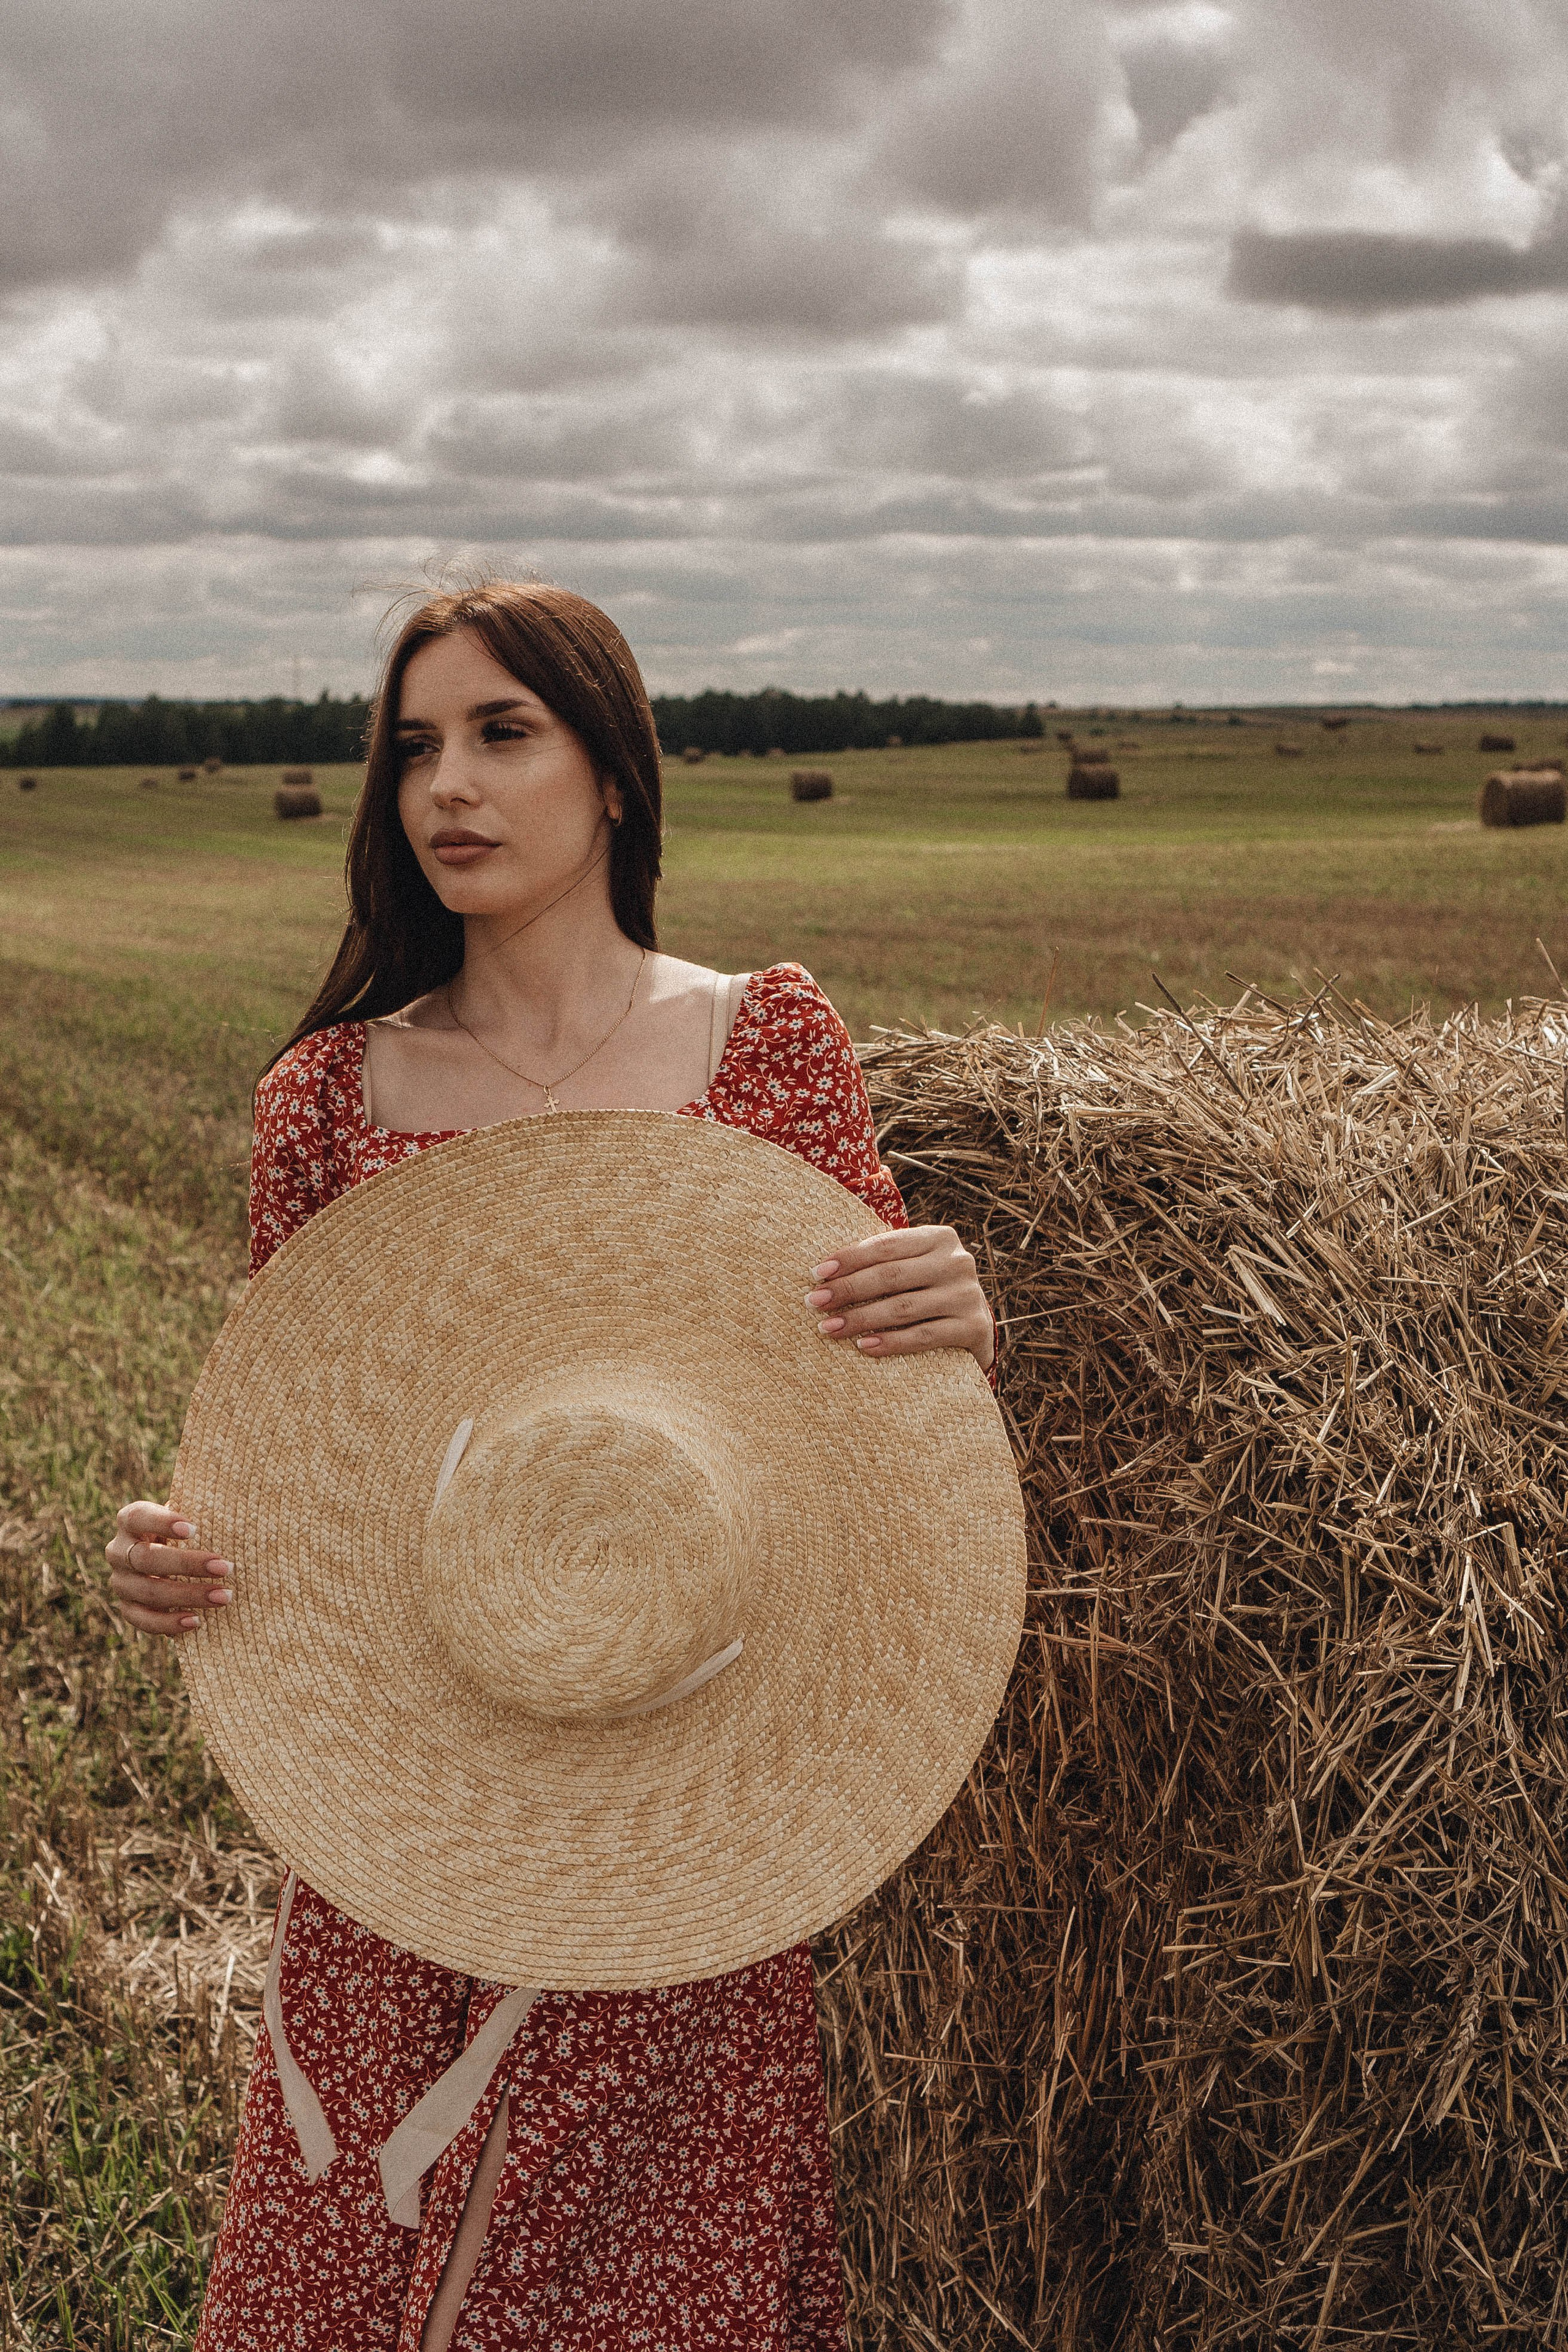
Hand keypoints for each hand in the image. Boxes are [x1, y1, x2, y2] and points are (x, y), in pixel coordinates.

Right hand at [106, 1501, 232, 1637]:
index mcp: (130, 1522)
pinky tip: (196, 1621)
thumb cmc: (185, 1532)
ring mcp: (121, 1582)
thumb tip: (229, 1519)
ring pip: (148, 1591)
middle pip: (146, 1558)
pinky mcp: (128, 1608)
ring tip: (223, 1597)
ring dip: (188, 1596)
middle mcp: (119, 1551)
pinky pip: (143, 1620)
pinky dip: (169, 1622)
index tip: (193, 1529)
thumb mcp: (188, 1517)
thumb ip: (201, 1513)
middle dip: (187, 1564)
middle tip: (225, 1568)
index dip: (161, 1523)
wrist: (170, 1560)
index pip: (137, 1517)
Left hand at [805, 1226, 994, 1369]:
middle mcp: (957, 1262)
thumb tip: (824, 1272)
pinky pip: (924, 1336)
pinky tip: (863, 1346)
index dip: (850, 1258)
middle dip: (848, 1289)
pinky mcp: (973, 1327)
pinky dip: (891, 1342)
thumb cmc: (927, 1292)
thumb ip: (883, 1262)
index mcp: (940, 1238)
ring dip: (861, 1319)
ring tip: (828, 1327)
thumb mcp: (912, 1268)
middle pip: (891, 1276)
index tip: (816, 1274)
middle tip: (814, 1303)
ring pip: (904, 1307)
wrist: (973, 1328)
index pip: (886, 1246)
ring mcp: (967, 1295)